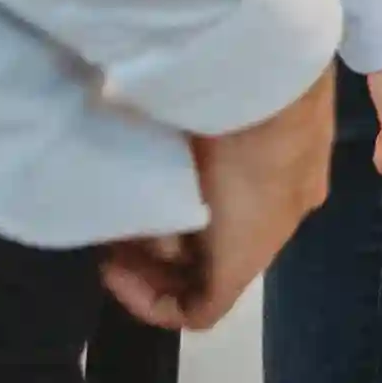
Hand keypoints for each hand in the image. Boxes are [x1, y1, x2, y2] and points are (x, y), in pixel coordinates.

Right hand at [103, 73, 335, 330]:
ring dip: (147, 264)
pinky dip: (153, 301)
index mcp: (274, 160)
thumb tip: (116, 106)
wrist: (266, 79)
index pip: (222, 200)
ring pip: (201, 270)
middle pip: (209, 238)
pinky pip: (201, 309)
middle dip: (154, 238)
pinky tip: (115, 269)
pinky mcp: (245, 265)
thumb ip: (171, 109)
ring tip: (106, 239)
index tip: (131, 194)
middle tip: (109, 223)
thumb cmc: (229, 74)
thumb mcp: (196, 93)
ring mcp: (264, 236)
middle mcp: (275, 204)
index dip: (170, 206)